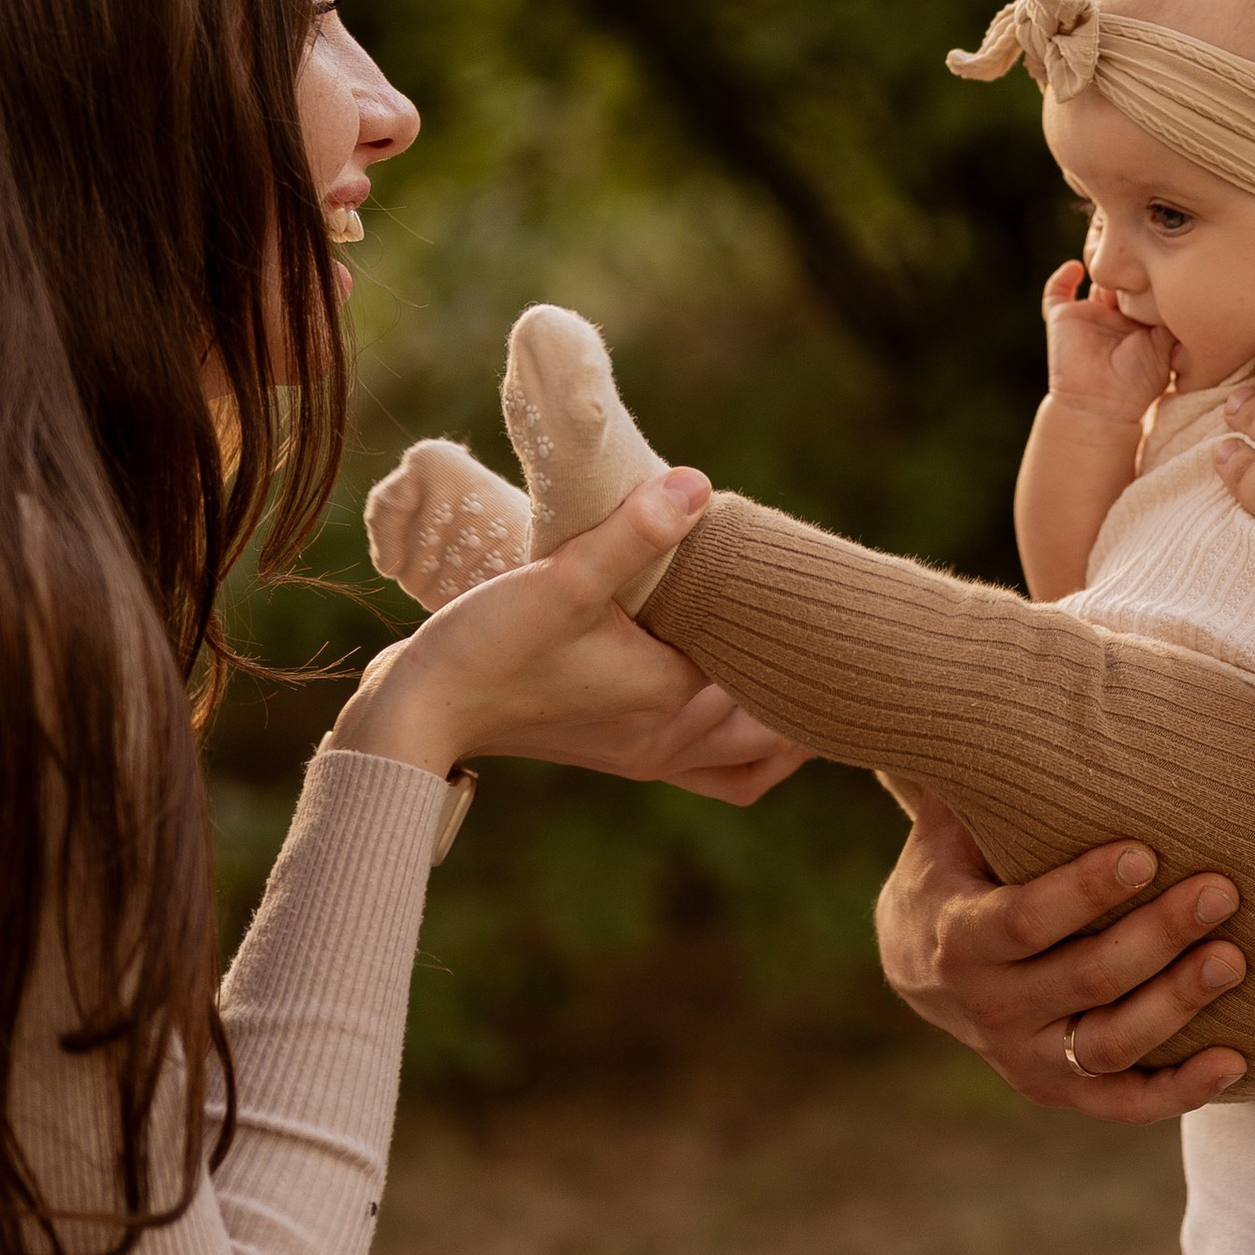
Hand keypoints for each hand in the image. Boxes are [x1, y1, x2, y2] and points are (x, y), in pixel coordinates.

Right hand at [334, 472, 806, 800]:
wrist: (418, 714)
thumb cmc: (487, 647)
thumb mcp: (562, 580)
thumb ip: (633, 533)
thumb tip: (698, 484)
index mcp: (672, 700)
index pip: (770, 674)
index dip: (801, 636)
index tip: (826, 594)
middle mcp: (670, 740)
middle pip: (777, 722)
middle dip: (808, 682)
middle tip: (836, 628)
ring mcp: (648, 755)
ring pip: (752, 756)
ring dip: (783, 719)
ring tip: (802, 662)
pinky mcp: (623, 754)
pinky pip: (717, 770)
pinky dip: (745, 744)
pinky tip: (739, 695)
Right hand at [876, 796, 1248, 1118]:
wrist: (919, 959)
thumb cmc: (960, 862)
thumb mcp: (953, 818)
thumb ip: (988, 769)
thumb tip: (1020, 674)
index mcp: (957, 937)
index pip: (1026, 920)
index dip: (1084, 892)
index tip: (1145, 852)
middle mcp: (988, 1009)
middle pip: (1083, 981)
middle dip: (1156, 936)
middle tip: (1221, 891)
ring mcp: (1024, 1059)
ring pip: (1107, 1047)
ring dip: (1176, 1007)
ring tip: (1235, 960)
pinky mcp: (1058, 1091)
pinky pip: (1122, 1103)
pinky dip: (1179, 1091)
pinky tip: (1237, 1061)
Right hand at [1039, 259, 1172, 423]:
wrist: (1101, 404)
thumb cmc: (1138, 383)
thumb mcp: (1165, 346)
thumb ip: (1172, 318)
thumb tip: (1188, 292)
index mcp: (1139, 325)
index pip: (1145, 291)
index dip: (1152, 276)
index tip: (1162, 260)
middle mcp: (1114, 318)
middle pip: (1122, 282)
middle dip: (1130, 267)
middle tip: (1139, 249)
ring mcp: (1088, 317)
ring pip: (1095, 280)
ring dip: (1104, 267)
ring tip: (1113, 253)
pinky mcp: (1062, 318)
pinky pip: (1056, 292)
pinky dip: (1063, 276)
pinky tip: (1076, 267)